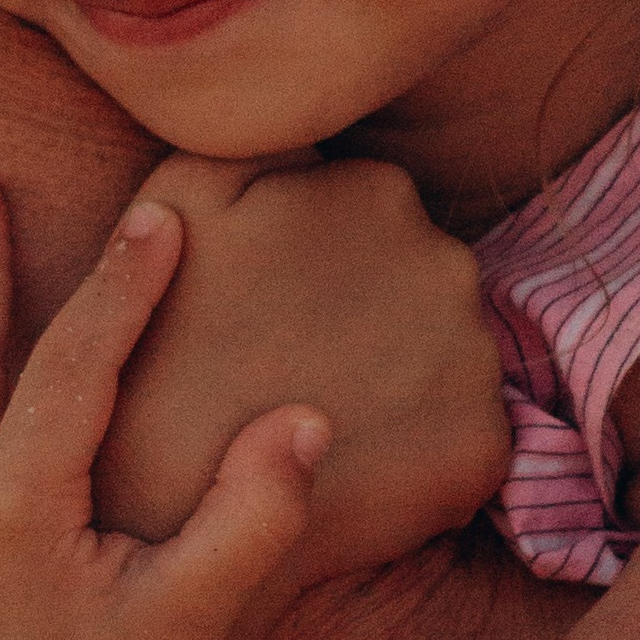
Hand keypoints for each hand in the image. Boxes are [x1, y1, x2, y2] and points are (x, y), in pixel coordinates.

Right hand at [96, 154, 509, 577]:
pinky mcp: (481, 451)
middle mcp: (449, 265)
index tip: (270, 302)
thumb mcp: (178, 196)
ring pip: (448, 357)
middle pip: (422, 280)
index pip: (374, 211)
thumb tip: (320, 132)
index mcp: (381, 192)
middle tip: (292, 362)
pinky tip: (353, 465)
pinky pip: (465, 438)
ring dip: (403, 380)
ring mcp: (474, 362)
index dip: (316, 259)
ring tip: (319, 414)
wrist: (163, 507)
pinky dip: (423, 452)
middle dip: (373, 313)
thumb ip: (266, 135)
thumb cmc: (157, 342)